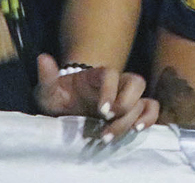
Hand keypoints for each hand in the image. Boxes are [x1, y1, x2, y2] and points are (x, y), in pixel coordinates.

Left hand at [35, 54, 157, 142]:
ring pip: (144, 100)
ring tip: (111, 136)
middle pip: (136, 83)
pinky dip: (149, 118)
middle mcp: (118, 82)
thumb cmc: (60, 96)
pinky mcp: (133, 110)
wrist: (68, 108)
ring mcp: (128, 96)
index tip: (102, 111)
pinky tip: (135, 130)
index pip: (113, 75)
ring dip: (133, 119)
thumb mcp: (48, 89)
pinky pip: (152, 109)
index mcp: (99, 74)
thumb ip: (47, 76)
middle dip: (125, 105)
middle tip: (107, 122)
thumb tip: (42, 58)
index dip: (111, 91)